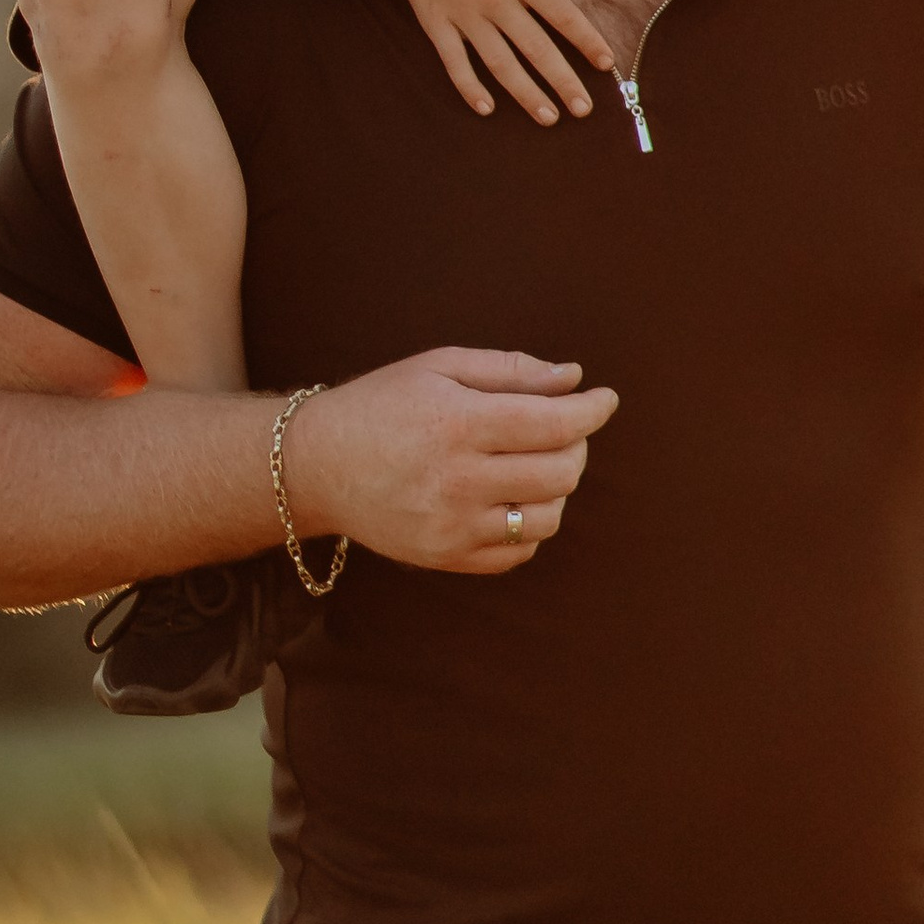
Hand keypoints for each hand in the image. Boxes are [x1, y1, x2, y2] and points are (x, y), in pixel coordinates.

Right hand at [283, 349, 615, 576]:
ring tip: (538, 461)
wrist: (317, 466)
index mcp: (458, 424)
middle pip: (560, 472)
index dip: (592, 410)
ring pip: (547, 518)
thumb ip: (511, 369)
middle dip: (578, 444)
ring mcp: (452, 527)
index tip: (605, 399)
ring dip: (558, 487)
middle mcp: (458, 481)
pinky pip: (517, 552)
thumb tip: (573, 378)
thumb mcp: (440, 365)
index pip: (553, 423)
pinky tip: (514, 496)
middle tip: (566, 426)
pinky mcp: (445, 558)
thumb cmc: (383, 403)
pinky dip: (531, 525)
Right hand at [339, 0, 616, 125]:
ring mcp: (463, 15)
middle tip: (584, 109)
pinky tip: (486, 108)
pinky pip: (454, 62)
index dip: (587, 40)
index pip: (562, 14)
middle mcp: (495, 0)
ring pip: (500, 64)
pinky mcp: (436, 23)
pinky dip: (469, 86)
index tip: (607, 63)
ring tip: (548, 117)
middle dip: (562, 81)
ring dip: (525, 93)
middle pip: (536, 49)